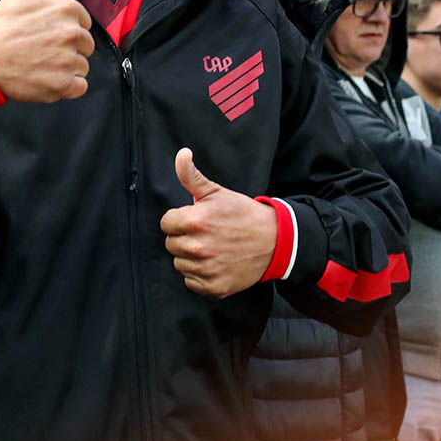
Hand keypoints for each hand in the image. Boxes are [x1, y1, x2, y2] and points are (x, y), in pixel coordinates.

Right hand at [0, 0, 92, 102]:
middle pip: (85, 45)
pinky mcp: (63, 86)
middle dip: (67, 48)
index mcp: (68, 9)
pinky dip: (66, 87)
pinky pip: (80, 87)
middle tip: (41, 48)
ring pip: (82, 66)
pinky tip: (46, 78)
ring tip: (41, 63)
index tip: (45, 31)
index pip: (83, 21)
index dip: (65, 27)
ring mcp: (68, 60)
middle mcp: (72, 34)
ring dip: (66, 68)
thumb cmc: (3, 23)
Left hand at [159, 149, 277, 297]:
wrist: (274, 240)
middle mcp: (198, 247)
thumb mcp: (216, 192)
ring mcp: (206, 269)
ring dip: (191, 257)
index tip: (195, 219)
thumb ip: (191, 175)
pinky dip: (200, 274)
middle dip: (184, 237)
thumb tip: (181, 154)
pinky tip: (215, 263)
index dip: (179, 219)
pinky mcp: (214, 287)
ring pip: (180, 263)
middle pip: (171, 244)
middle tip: (205, 233)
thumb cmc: (242, 214)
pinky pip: (190, 281)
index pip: (166, 223)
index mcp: (195, 221)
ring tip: (211, 247)